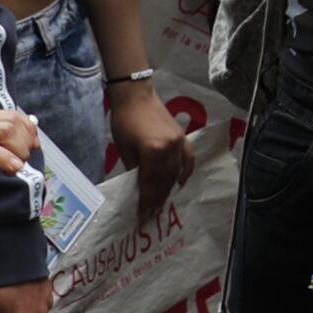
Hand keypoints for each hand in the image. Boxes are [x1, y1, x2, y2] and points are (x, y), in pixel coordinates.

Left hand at [0, 105, 38, 213]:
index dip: (4, 158)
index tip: (15, 170)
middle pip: (5, 130)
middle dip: (19, 149)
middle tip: (19, 168)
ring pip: (9, 119)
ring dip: (24, 134)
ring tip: (28, 152)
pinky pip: (5, 114)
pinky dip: (21, 123)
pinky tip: (24, 136)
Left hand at [108, 84, 195, 222]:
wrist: (136, 96)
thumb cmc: (124, 121)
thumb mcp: (125, 149)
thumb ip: (134, 169)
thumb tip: (138, 188)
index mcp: (152, 152)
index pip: (150, 183)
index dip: (147, 201)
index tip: (143, 215)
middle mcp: (169, 149)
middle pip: (165, 181)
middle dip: (158, 199)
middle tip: (152, 214)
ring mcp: (179, 142)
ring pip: (176, 173)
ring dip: (169, 190)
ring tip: (162, 203)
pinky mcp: (182, 137)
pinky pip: (188, 159)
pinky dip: (185, 172)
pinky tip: (180, 183)